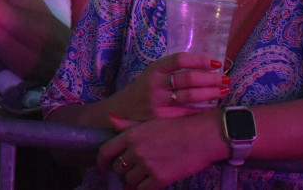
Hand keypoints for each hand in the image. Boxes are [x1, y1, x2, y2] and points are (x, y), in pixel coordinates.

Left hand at [97, 110, 226, 188]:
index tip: (101, 169)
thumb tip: (111, 119)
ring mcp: (147, 165)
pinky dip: (143, 188)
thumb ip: (128, 125)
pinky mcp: (160, 178)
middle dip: (123, 170)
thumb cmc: (177, 127)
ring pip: (129, 181)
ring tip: (142, 176)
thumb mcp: (150, 122)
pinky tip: (148, 185)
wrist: (202, 137)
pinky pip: (143, 189)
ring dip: (133, 181)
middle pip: (118, 168)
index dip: (101, 162)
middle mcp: (136, 150)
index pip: (106, 151)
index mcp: (132, 135)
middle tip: (131, 170)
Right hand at [103, 52, 227, 121]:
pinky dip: (203, 110)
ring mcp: (159, 102)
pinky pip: (188, 113)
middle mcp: (156, 85)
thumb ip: (172, 70)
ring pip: (190, 96)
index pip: (180, 60)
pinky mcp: (162, 118)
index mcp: (154, 70)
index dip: (200, 60)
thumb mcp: (151, 73)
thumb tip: (203, 65)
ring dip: (210, 93)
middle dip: (210, 79)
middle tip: (225, 78)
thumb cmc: (143, 90)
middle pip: (188, 79)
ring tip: (224, 90)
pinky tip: (213, 108)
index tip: (216, 63)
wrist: (121, 111)